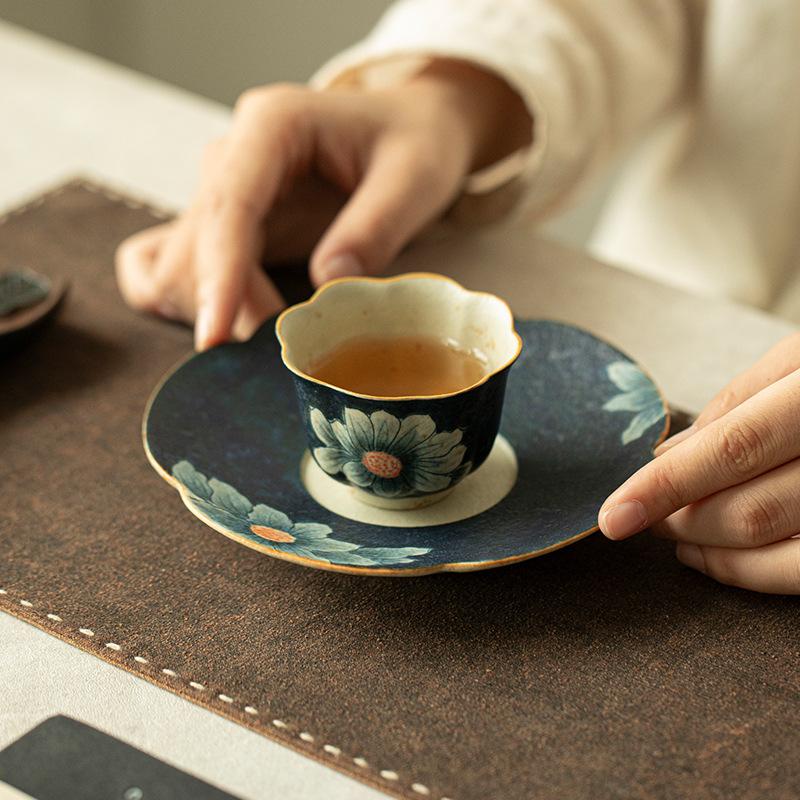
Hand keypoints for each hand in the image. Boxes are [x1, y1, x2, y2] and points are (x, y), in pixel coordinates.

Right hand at [115, 60, 530, 349]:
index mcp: (273, 126)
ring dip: (217, 310)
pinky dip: (196, 303)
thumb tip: (326, 285)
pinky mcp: (227, 223)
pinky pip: (178, 266)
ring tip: (278, 339)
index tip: (217, 336)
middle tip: (284, 354)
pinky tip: (230, 324)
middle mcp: (234, 154)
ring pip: (181, 263)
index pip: (230, 205)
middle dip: (228, 306)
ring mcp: (223, 189)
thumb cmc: (415, 144)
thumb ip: (375, 228)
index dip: (220, 276)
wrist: (407, 131)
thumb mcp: (416, 179)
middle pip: (196, 244)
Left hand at [598, 333, 799, 593]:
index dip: (664, 484)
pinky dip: (755, 572)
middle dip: (680, 517)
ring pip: (781, 544)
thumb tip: (672, 451)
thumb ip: (739, 402)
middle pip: (751, 503)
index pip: (733, 445)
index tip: (613, 514)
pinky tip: (719, 558)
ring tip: (674, 538)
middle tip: (640, 515)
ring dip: (712, 550)